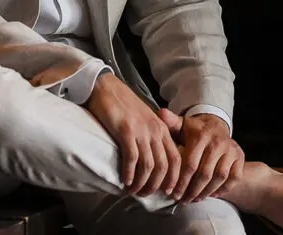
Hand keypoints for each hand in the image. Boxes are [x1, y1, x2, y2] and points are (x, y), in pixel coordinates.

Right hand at [85, 73, 181, 196]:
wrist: (106, 87)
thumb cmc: (123, 105)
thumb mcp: (145, 120)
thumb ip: (152, 137)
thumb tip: (153, 162)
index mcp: (162, 128)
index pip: (176, 159)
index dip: (173, 179)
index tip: (167, 192)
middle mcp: (155, 130)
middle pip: (164, 167)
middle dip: (156, 186)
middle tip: (145, 195)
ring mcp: (141, 131)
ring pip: (149, 166)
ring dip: (142, 183)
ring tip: (133, 191)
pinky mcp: (126, 131)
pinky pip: (132, 159)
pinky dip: (130, 174)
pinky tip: (125, 181)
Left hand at [159, 109, 244, 202]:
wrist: (217, 126)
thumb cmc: (195, 131)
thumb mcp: (182, 125)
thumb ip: (171, 122)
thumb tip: (160, 113)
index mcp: (201, 135)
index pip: (190, 164)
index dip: (181, 182)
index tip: (173, 193)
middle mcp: (218, 142)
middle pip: (205, 173)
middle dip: (192, 190)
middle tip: (183, 200)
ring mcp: (231, 149)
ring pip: (220, 177)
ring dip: (206, 192)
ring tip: (194, 199)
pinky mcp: (240, 156)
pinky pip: (234, 178)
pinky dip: (224, 189)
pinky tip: (211, 195)